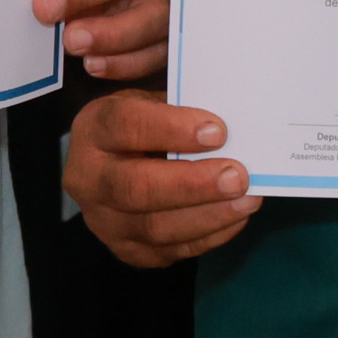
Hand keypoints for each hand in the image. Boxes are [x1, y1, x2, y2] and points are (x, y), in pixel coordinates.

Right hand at [65, 90, 258, 264]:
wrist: (125, 159)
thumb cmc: (149, 120)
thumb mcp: (151, 91)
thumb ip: (164, 87)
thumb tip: (179, 87)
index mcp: (93, 128)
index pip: (124, 126)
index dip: (171, 129)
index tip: (218, 131)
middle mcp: (88, 178)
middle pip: (135, 188)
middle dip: (191, 184)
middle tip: (238, 176)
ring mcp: (104, 220)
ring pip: (154, 227)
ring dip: (207, 216)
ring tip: (248, 199)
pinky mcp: (127, 249)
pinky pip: (169, 251)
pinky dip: (208, 236)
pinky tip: (236, 218)